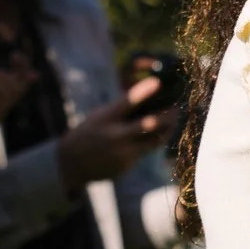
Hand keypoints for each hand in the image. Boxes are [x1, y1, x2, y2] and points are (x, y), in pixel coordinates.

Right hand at [55, 79, 168, 195]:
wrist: (72, 164)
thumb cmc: (90, 132)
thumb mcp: (99, 116)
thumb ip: (121, 108)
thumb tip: (146, 93)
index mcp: (106, 119)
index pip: (126, 103)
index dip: (142, 92)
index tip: (157, 82)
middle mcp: (115, 136)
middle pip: (149, 124)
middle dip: (168, 115)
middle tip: (178, 107)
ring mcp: (122, 153)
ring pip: (155, 141)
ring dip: (167, 130)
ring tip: (173, 121)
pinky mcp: (127, 166)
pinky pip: (145, 152)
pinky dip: (149, 143)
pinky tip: (148, 138)